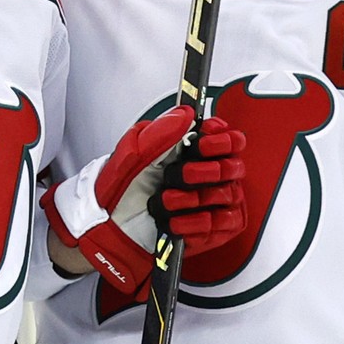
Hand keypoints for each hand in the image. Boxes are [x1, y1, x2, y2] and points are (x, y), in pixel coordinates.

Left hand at [44, 105, 245, 295]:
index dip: (221, 139)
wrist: (111, 226)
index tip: (201, 141)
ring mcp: (215, 203)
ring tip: (166, 201)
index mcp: (195, 151)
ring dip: (192, 199)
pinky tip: (175, 222)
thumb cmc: (124, 188)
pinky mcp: (216, 230)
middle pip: (233, 166)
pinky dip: (196, 223)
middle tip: (180, 174)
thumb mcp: (133, 153)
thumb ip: (159, 132)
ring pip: (227, 195)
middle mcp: (211, 175)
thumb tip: (185, 114)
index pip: (231, 140)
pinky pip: (222, 224)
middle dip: (204, 171)